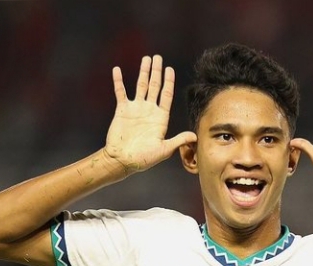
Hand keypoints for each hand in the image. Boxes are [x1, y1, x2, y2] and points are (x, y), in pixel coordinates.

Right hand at [104, 55, 196, 173]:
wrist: (122, 160)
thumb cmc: (144, 158)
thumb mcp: (164, 149)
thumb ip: (178, 140)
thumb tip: (195, 137)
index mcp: (160, 118)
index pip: (166, 95)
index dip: (169, 82)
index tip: (170, 69)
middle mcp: (149, 110)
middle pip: (154, 86)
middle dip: (157, 72)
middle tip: (158, 57)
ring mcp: (135, 109)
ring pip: (140, 86)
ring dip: (143, 72)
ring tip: (146, 59)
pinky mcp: (122, 110)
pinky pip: (120, 92)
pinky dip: (119, 81)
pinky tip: (117, 70)